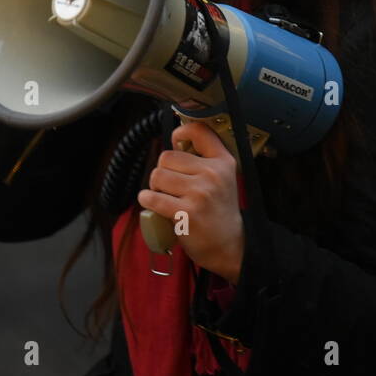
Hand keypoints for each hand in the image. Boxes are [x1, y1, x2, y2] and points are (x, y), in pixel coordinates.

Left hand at [139, 119, 244, 282]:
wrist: (229, 245)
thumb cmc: (219, 211)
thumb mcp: (223, 178)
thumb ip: (204, 158)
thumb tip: (175, 141)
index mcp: (223, 161)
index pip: (198, 131)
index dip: (181, 133)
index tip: (176, 143)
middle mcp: (213, 174)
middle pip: (167, 157)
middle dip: (163, 171)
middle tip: (171, 186)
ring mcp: (200, 193)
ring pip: (157, 175)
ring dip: (155, 187)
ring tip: (166, 197)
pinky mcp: (186, 213)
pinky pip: (153, 198)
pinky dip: (147, 200)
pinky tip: (152, 204)